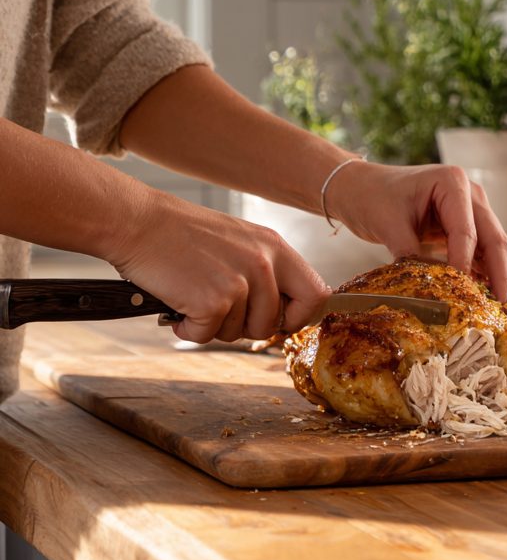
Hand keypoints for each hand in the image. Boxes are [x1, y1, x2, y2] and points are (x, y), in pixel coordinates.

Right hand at [108, 191, 328, 342]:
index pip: (316, 294)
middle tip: (220, 307)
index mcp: (275, 247)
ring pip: (240, 332)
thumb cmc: (181, 234)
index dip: (300, 315)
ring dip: (214, 325)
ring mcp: (239, 283)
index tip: (280, 319)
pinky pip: (207, 336)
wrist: (137, 222)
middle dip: (247, 326)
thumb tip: (282, 311)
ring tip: (194, 296)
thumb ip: (265, 270)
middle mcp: (264, 264)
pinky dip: (188, 329)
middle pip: (275, 323)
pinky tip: (178, 304)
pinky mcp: (212, 301)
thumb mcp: (239, 241)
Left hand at [326, 161, 506, 307]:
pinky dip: (486, 278)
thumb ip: (409, 254)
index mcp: (453, 183)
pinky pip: (482, 256)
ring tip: (503, 314)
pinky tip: (488, 303)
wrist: (362, 188)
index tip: (464, 297)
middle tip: (506, 312)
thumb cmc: (373, 197)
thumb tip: (428, 293)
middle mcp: (471, 195)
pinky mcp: (467, 229)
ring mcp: (472, 212)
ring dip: (500, 281)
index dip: (466, 265)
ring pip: (494, 250)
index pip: (466, 231)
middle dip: (502, 278)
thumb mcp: (388, 223)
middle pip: (495, 240)